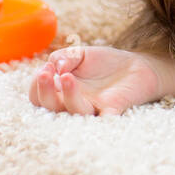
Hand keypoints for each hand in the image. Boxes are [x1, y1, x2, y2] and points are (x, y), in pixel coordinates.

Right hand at [28, 45, 163, 115]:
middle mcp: (74, 101)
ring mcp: (93, 107)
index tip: (45, 68)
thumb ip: (64, 56)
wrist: (137, 65)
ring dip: (68, 95)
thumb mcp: (81, 53)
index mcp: (62, 89)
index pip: (39, 95)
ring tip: (68, 77)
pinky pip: (107, 120)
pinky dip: (104, 121)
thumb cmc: (105, 62)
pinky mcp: (113, 108)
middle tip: (46, 74)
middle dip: (44, 92)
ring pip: (75, 110)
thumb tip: (56, 67)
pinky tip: (101, 112)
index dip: (36, 85)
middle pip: (51, 107)